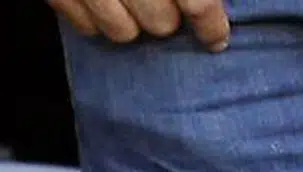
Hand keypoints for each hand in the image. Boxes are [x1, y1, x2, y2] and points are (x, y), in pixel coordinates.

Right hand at [48, 0, 229, 50]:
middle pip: (159, 23)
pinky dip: (97, 22)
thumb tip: (211, 5)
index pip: (197, 3)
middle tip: (167, 10)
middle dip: (166, 19)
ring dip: (132, 24)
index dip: (211, 24)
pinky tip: (104, 6)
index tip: (217, 38)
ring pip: (121, 33)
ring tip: (133, 7)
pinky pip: (85, 28)